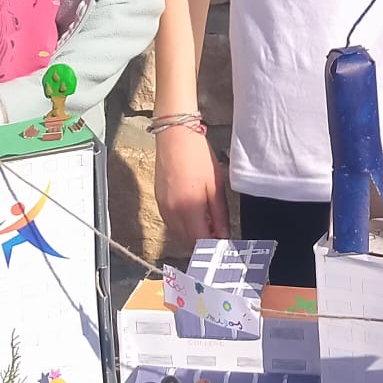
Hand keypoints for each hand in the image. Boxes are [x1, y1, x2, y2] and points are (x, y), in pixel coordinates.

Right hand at [154, 124, 229, 243]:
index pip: (201, 241)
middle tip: (218, 233)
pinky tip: (194, 214)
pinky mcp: (158, 201)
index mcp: (189, 209)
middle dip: (203, 241)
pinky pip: (171, 223)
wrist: (175, 136)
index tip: (224, 243)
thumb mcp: (216, 186)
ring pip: (178, 233)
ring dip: (192, 234)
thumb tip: (224, 235)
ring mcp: (163, 208)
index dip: (213, 245)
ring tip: (208, 223)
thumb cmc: (198, 156)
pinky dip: (183, 225)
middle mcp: (173, 213)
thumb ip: (220, 214)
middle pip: (188, 241)